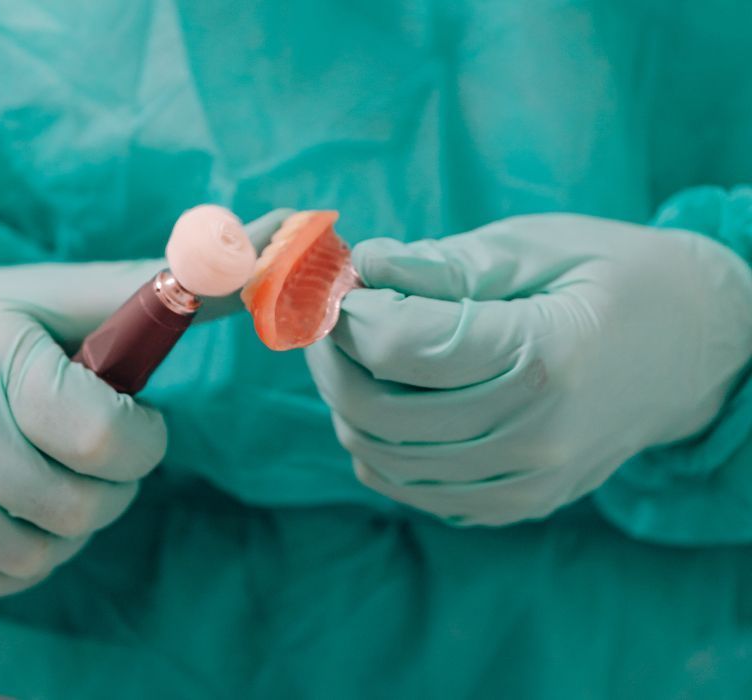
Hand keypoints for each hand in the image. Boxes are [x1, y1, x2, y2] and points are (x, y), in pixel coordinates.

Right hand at [0, 211, 290, 599]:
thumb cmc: (10, 325)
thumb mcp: (81, 297)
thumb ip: (181, 282)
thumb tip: (285, 230)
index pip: (101, 439)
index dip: (142, 444)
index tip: (137, 424)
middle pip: (72, 509)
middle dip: (110, 490)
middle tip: (93, 455)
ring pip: (30, 557)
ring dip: (65, 530)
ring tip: (49, 479)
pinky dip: (15, 559)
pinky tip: (7, 508)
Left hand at [306, 214, 751, 524]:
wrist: (698, 352)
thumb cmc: (620, 280)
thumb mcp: (540, 247)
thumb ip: (447, 263)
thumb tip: (365, 264)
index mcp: (545, 359)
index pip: (398, 349)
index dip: (349, 313)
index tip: (339, 284)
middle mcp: (533, 437)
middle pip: (375, 410)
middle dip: (331, 357)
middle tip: (328, 317)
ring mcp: (525, 484)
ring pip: (381, 456)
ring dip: (346, 401)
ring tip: (354, 352)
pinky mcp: (516, 504)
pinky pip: (411, 487)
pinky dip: (379, 443)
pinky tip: (390, 398)